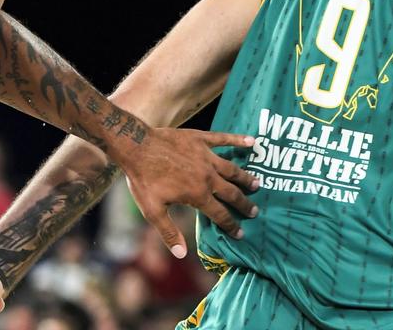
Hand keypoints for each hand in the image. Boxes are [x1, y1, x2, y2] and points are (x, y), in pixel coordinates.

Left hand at [117, 128, 259, 258]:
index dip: (231, 225)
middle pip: (232, 193)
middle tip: (255, 211)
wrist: (135, 146)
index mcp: (198, 194)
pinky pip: (223, 139)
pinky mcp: (200, 139)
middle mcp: (207, 176)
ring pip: (232, 169)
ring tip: (257, 184)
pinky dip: (238, 140)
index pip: (220, 215)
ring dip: (245, 177)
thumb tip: (181, 254)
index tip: (240, 233)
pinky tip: (252, 141)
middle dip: (244, 204)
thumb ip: (168, 231)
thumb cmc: (142, 179)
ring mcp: (205, 156)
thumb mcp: (152, 210)